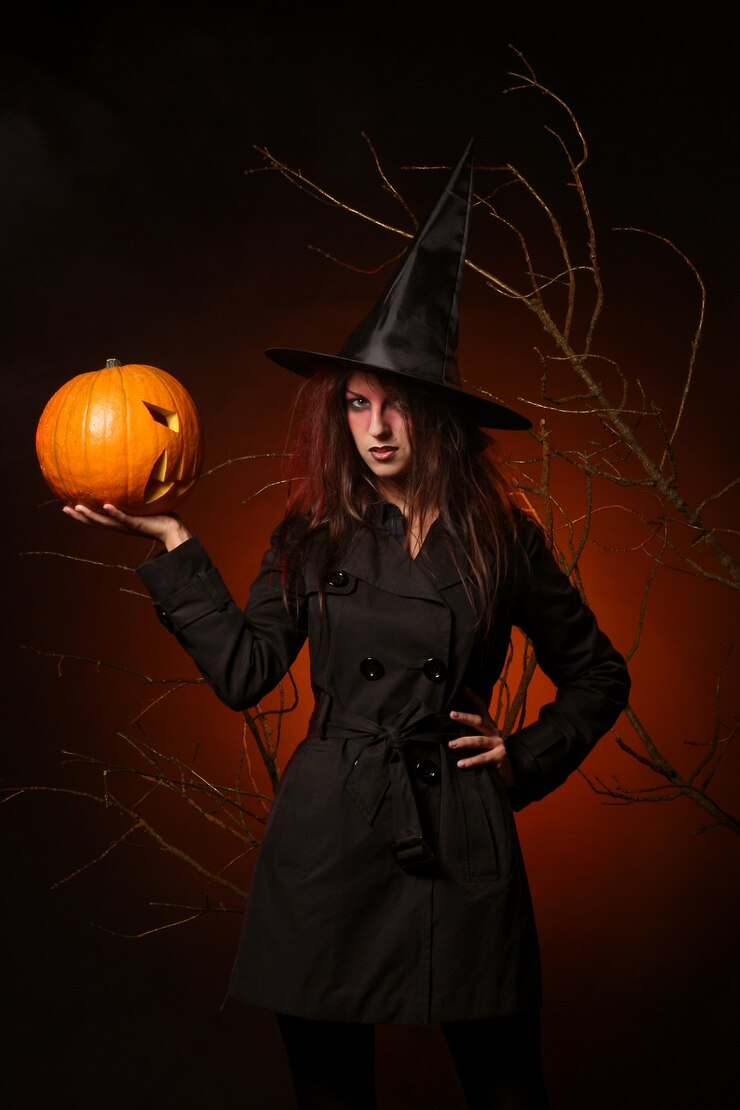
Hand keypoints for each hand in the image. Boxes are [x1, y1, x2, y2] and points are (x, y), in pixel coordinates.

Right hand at [62, 502, 191, 551]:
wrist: (172, 529)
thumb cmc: (159, 516)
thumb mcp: (142, 505)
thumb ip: (134, 496)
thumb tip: (131, 479)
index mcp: (119, 522)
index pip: (97, 519)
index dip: (82, 515)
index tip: (69, 507)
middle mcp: (120, 525)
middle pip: (95, 522)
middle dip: (79, 517)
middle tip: (64, 509)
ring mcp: (127, 525)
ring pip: (105, 521)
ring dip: (91, 516)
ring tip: (77, 508)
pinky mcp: (137, 523)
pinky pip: (123, 518)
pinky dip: (115, 513)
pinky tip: (106, 506)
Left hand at [448, 688, 513, 786]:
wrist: (508, 771)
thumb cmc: (491, 753)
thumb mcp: (483, 740)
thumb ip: (472, 733)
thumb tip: (450, 728)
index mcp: (489, 726)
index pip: (482, 708)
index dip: (474, 698)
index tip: (465, 688)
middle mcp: (494, 732)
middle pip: (479, 721)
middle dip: (465, 717)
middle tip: (452, 714)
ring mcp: (498, 744)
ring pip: (480, 740)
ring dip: (464, 742)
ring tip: (451, 744)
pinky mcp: (499, 756)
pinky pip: (483, 758)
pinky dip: (471, 761)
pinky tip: (461, 763)